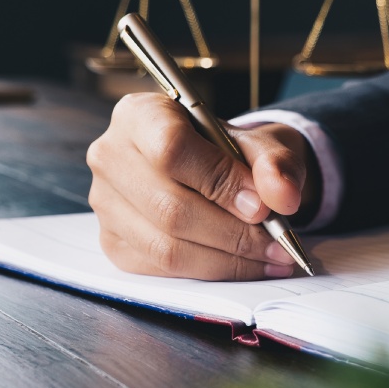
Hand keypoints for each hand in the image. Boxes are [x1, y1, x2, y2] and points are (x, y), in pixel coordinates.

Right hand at [87, 93, 316, 280]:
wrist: (212, 169)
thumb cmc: (228, 152)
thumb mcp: (258, 144)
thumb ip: (275, 163)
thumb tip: (283, 196)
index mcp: (139, 115)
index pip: (171, 149)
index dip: (220, 182)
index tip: (261, 206)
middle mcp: (111, 156)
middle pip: (169, 208)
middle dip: (233, 234)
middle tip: (276, 242)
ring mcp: (105, 203)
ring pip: (166, 246)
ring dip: (227, 261)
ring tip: (269, 256)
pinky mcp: (112, 242)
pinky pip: (161, 269)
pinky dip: (210, 272)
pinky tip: (242, 265)